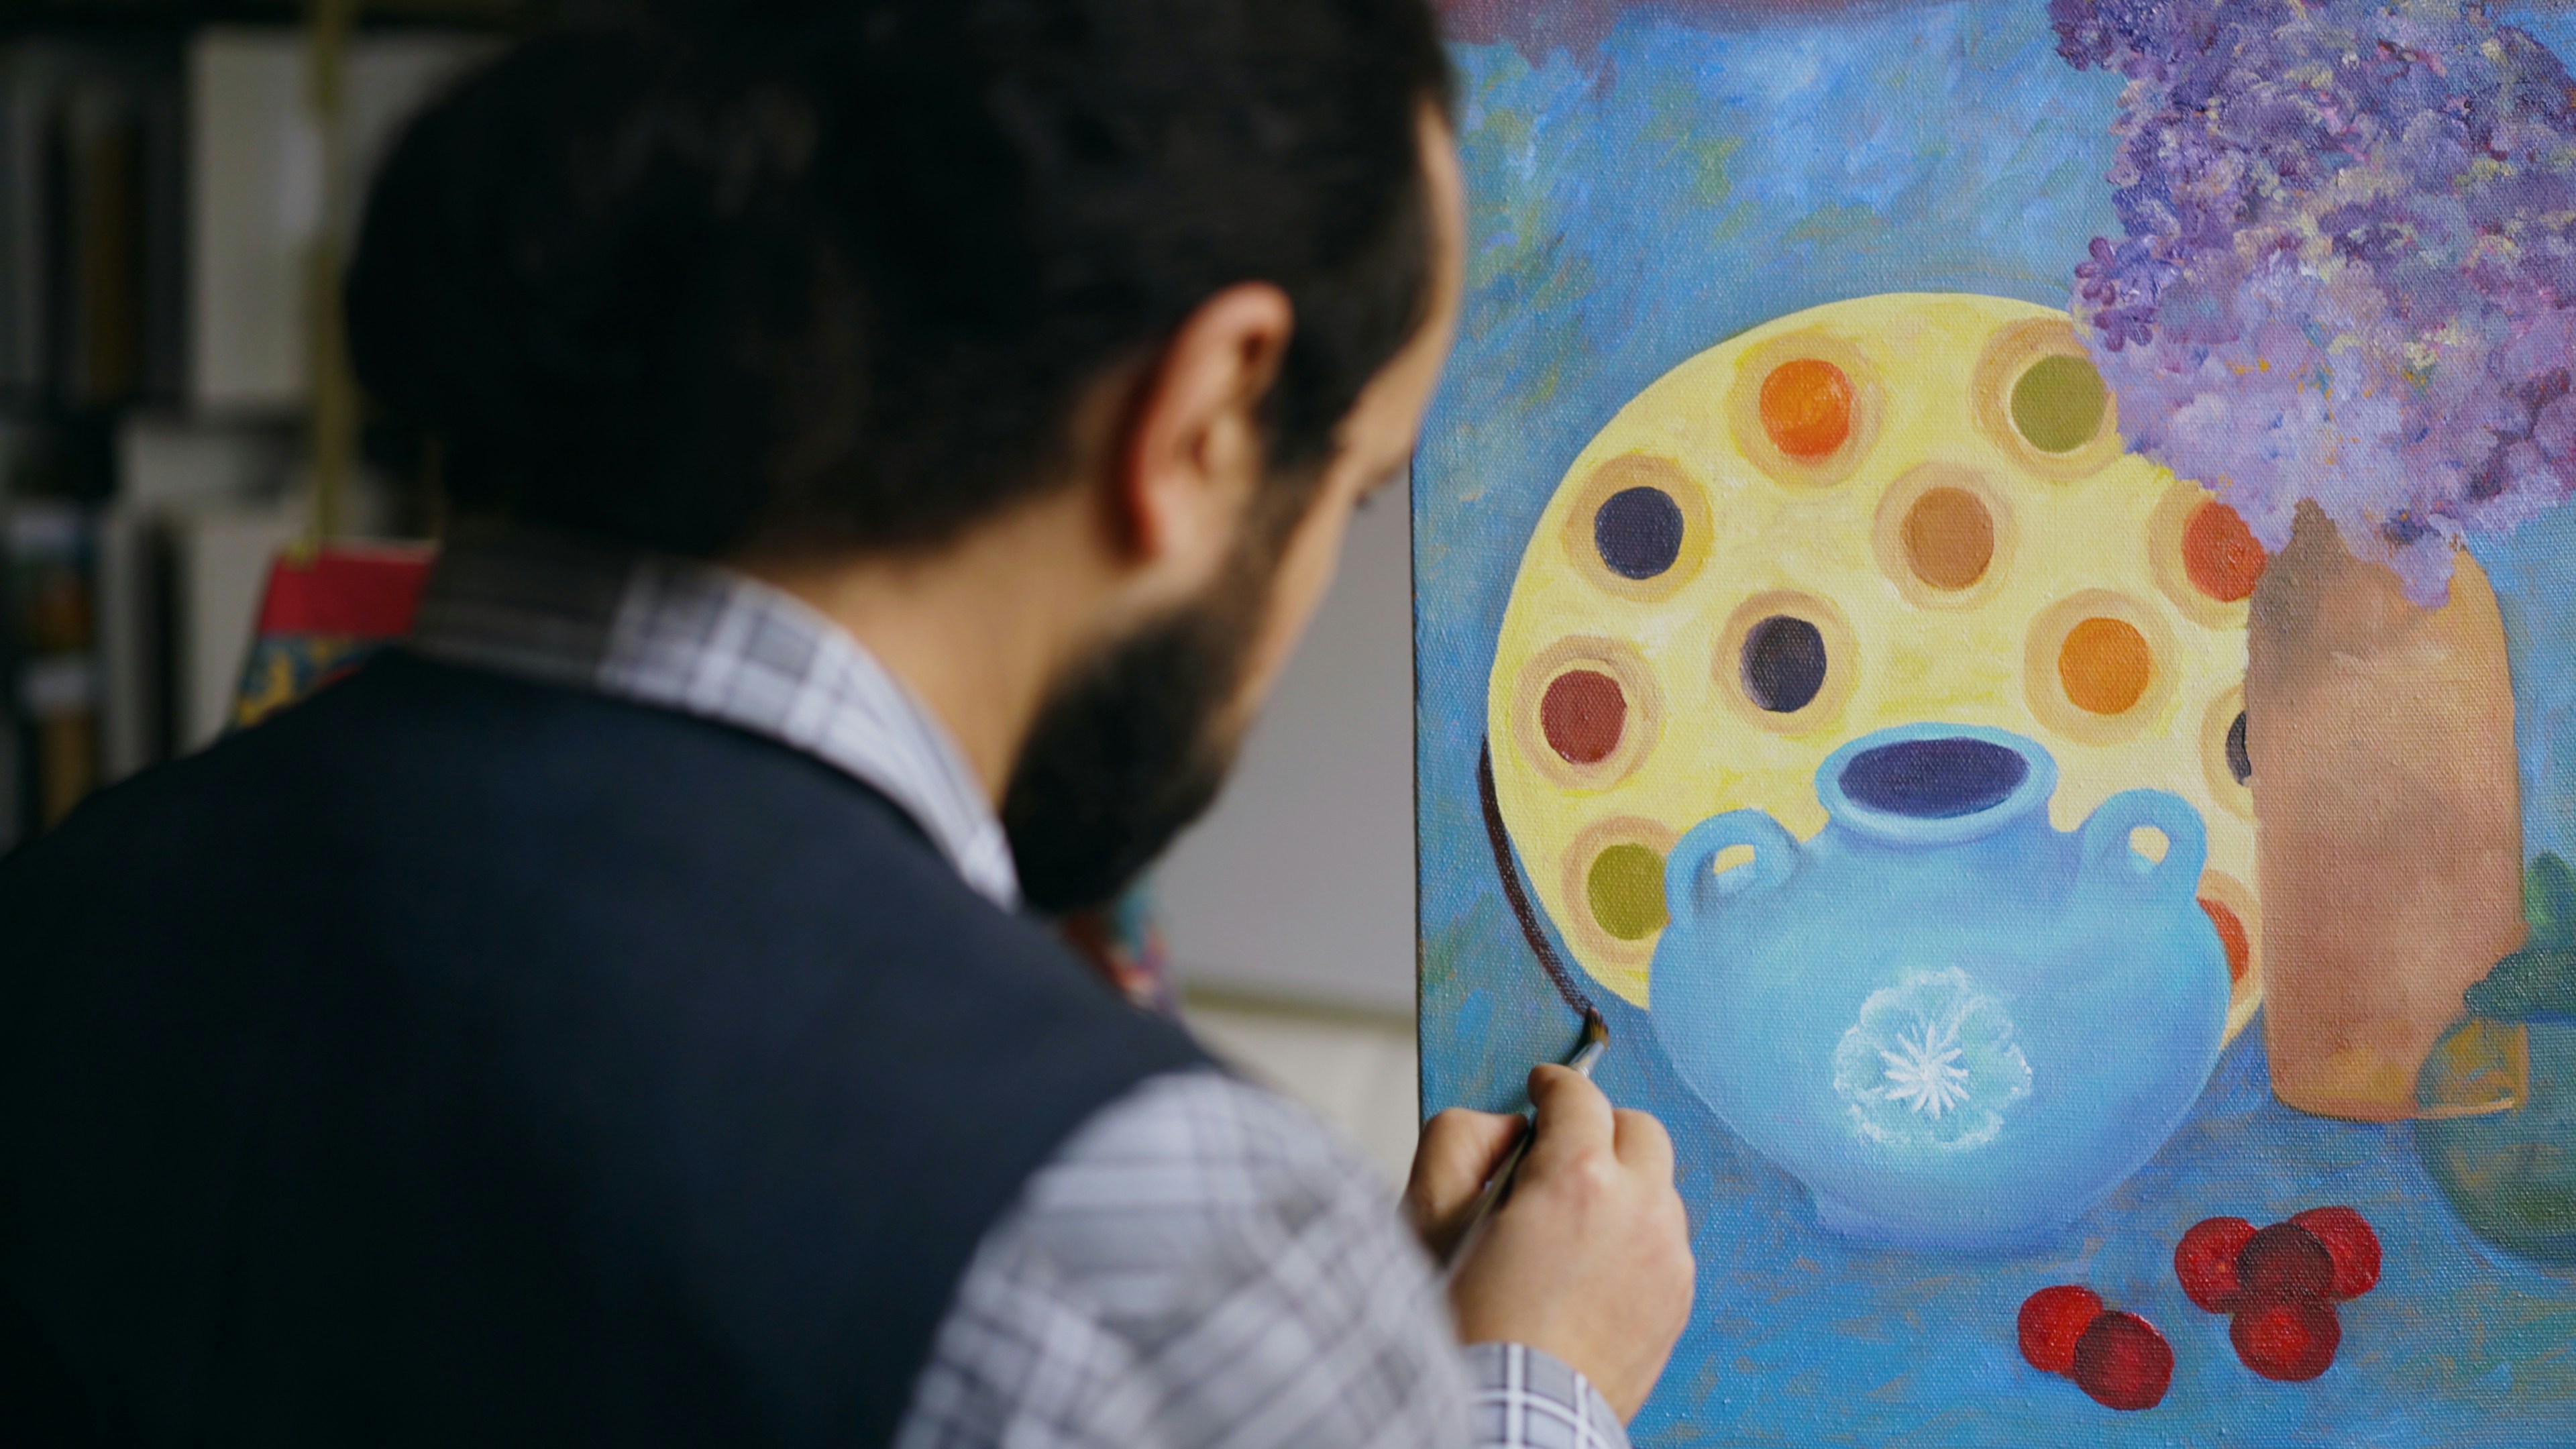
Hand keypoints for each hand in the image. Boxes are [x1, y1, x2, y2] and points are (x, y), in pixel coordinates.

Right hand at [1410, 1066, 1692, 1420]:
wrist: (1516, 1415)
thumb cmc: (1470, 1327)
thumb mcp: (1430, 1217)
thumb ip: (1460, 1141)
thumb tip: (1507, 1128)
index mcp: (1578, 1179)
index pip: (1580, 1096)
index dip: (1554, 1084)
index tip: (1542, 1088)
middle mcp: (1639, 1209)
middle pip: (1640, 1130)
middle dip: (1601, 1127)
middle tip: (1562, 1147)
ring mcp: (1667, 1257)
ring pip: (1659, 1187)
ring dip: (1623, 1184)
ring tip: (1574, 1220)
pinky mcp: (1677, 1299)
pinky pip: (1667, 1241)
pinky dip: (1636, 1235)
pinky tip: (1593, 1265)